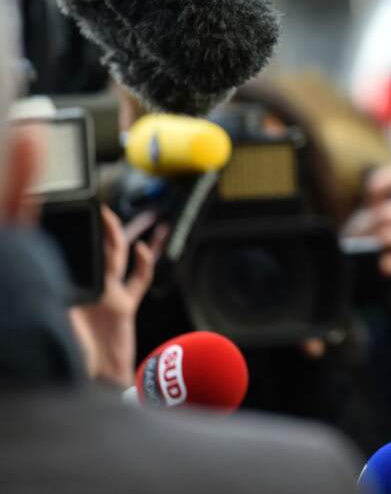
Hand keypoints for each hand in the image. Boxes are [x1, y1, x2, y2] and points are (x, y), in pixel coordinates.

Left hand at [69, 206, 167, 386]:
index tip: (68, 215)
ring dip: (119, 237)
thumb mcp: (58, 319)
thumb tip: (48, 268)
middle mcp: (88, 289)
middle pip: (95, 251)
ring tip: (120, 216)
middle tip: (99, 209)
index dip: (71, 235)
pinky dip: (143, 263)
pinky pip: (137, 279)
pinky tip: (142, 248)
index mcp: (69, 291)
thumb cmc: (70, 357)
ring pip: (116, 258)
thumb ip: (59, 295)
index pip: (69, 255)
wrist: (95, 382)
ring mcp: (107, 296)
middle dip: (99, 230)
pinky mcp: (125, 306)